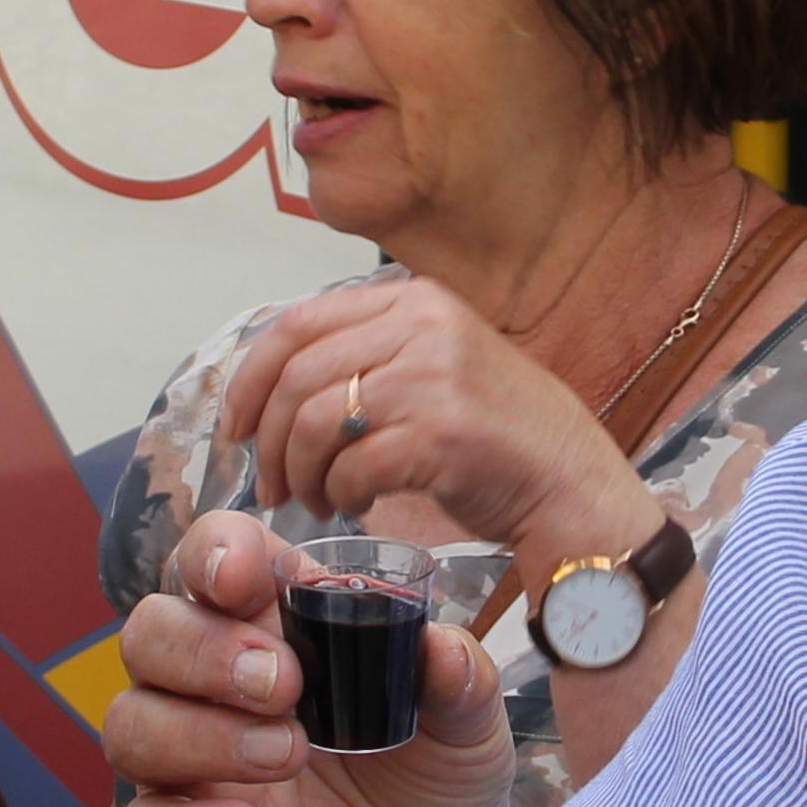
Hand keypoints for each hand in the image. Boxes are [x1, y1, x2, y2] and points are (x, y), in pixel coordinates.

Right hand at [105, 511, 510, 806]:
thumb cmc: (435, 768)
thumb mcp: (471, 722)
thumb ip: (462, 680)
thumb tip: (441, 649)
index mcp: (276, 621)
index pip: (212, 556)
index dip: (212, 553)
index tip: (241, 580)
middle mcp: (215, 681)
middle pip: (150, 631)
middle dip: (201, 649)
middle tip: (284, 684)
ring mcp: (196, 761)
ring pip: (132, 723)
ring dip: (197, 734)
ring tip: (288, 755)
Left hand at [227, 276, 659, 556]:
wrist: (571, 482)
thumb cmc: (495, 435)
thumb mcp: (434, 364)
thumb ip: (368, 354)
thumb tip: (273, 383)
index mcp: (414, 299)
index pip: (296, 323)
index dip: (250, 380)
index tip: (234, 428)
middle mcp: (423, 326)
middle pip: (297, 377)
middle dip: (267, 441)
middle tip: (273, 485)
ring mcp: (435, 378)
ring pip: (315, 423)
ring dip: (301, 474)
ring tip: (315, 501)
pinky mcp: (444, 435)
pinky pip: (353, 466)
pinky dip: (341, 495)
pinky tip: (354, 507)